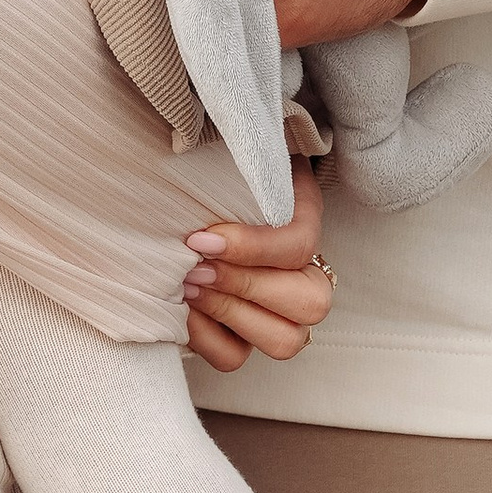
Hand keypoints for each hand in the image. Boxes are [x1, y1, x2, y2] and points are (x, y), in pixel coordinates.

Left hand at [181, 162, 336, 373]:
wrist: (187, 195)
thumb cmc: (210, 172)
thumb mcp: (228, 153)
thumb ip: (233, 153)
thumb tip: (206, 134)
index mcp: (305, 218)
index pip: (300, 246)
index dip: (253, 248)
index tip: (201, 236)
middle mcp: (307, 273)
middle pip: (309, 302)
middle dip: (243, 285)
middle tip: (194, 266)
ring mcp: (281, 314)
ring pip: (285, 340)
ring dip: (231, 315)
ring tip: (188, 286)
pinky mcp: (245, 338)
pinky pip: (237, 358)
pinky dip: (208, 340)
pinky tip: (182, 310)